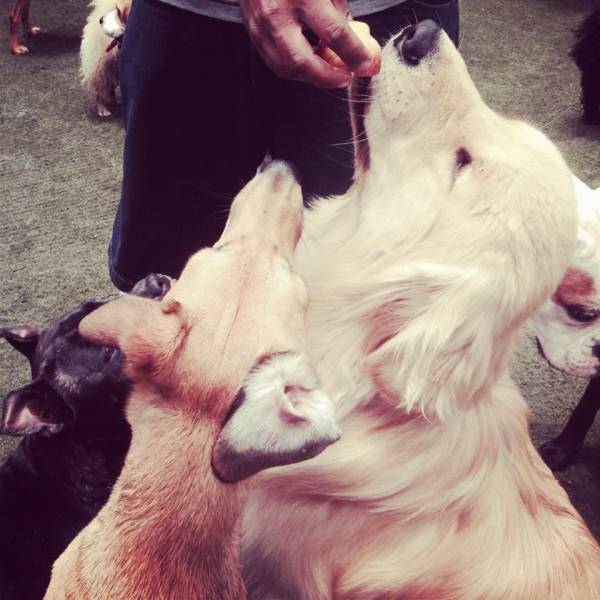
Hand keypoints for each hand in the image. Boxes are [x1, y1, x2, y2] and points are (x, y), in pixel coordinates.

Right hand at [239, 0, 378, 87]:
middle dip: (327, 78)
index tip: (366, 64)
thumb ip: (338, 9)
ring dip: (310, 77)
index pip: (333, 33)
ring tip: (329, 73)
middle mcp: (277, 12)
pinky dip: (295, 68)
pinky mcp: (252, 31)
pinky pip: (274, 61)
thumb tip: (354, 42)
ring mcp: (260, 25)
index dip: (354, 54)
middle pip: (302, 62)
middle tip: (345, 78)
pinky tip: (309, 63)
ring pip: (286, 68)